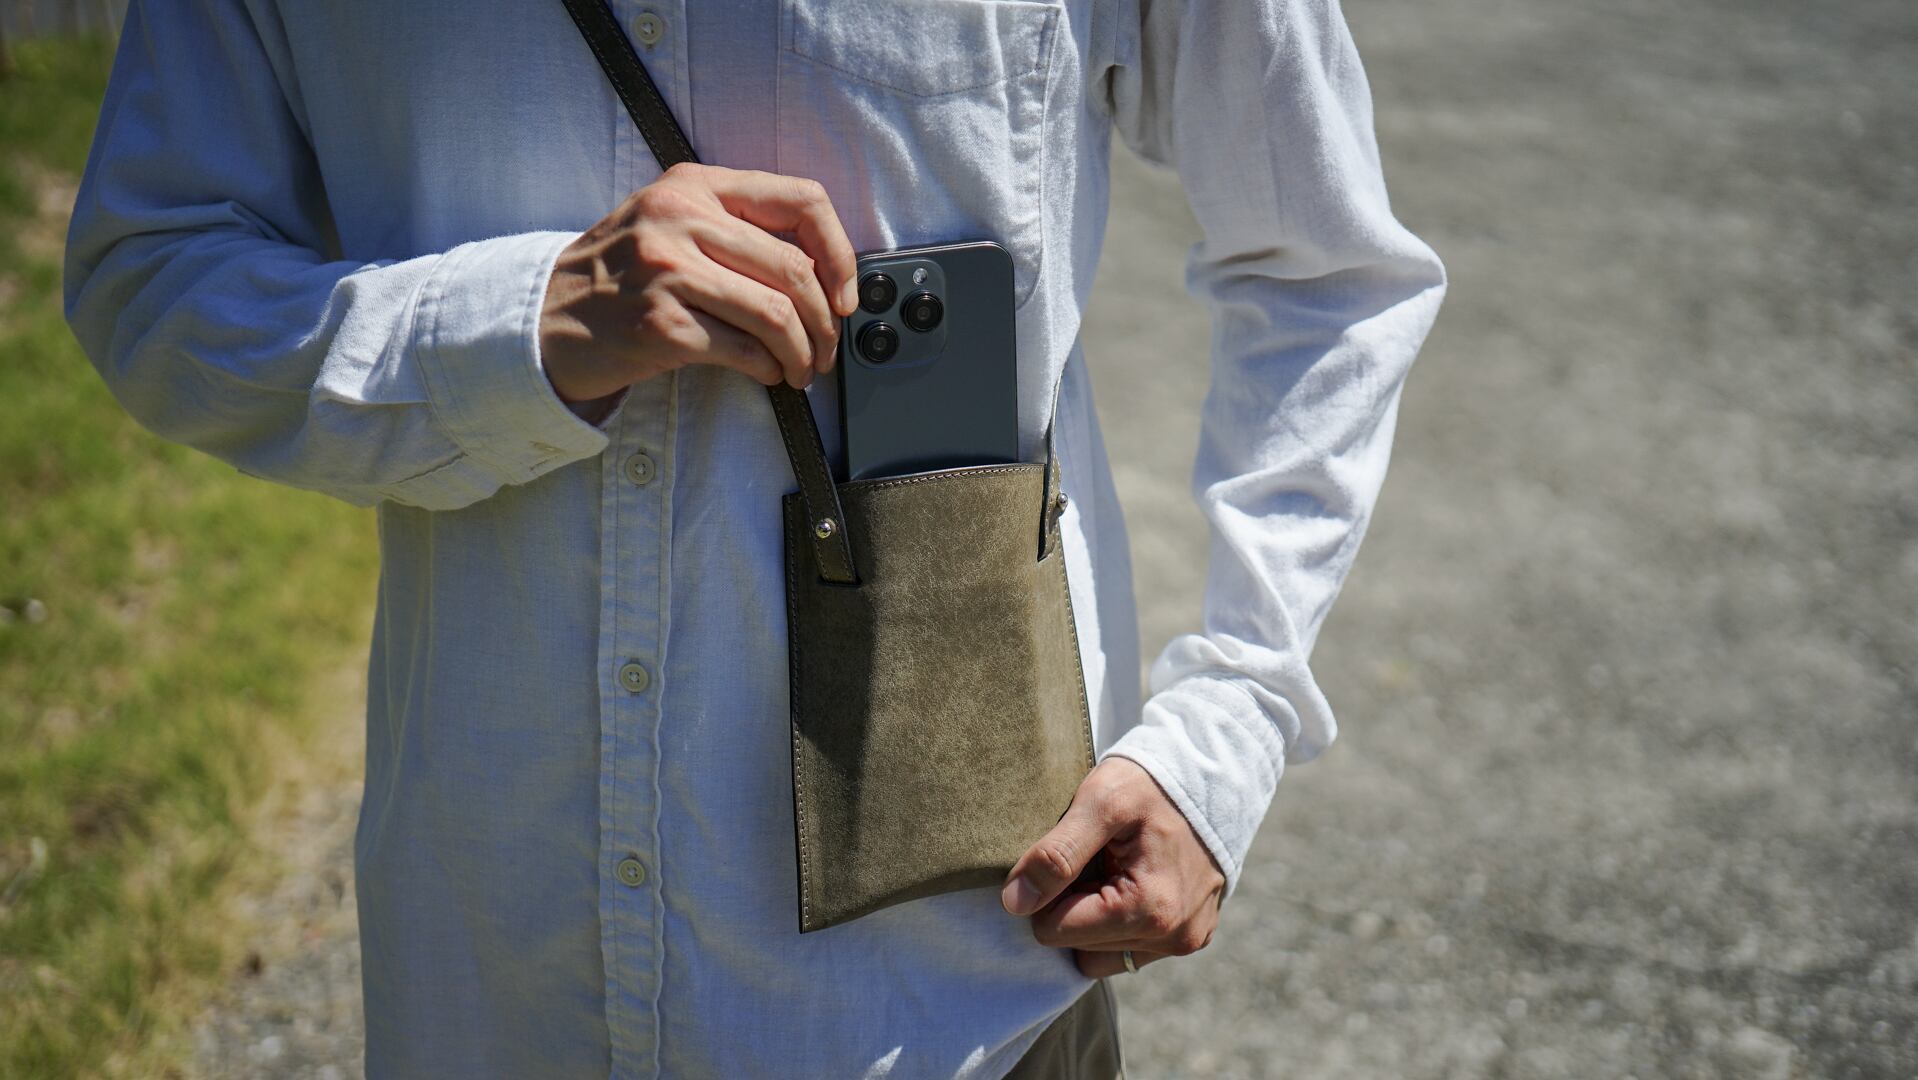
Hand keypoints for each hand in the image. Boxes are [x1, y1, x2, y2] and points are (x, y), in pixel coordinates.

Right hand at [538, 161, 860, 401]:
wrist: (545, 320)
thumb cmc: (618, 277)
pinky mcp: (660, 325)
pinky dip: (768, 370)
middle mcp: (680, 218)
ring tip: (800, 369)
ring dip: (802, 353)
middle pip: (795, 270)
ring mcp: (667, 272)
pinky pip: (744, 351)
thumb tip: (824, 274)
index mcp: (693, 184)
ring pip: (776, 314)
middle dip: (826, 322)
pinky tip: (766, 374)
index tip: (845, 294)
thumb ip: (734, 228)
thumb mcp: (668, 224)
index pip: (802, 200)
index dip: (840, 253)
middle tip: (826, 348)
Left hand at [1000, 756, 1226, 977]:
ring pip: (1099, 955)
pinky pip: (1128, 950)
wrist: (1211, 776)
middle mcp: (1173, 938)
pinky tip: (1129, 881)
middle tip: (1095, 857)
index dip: (1048, 892)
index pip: (1054, 931)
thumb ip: (1057, 853)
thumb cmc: (1152, 784)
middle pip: (1076, 945)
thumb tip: (1015, 902)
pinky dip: (1118, 922)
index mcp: (1150, 910)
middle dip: (1073, 904)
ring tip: (1112, 868)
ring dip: (1093, 917)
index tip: (1070, 856)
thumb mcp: (1100, 802)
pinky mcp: (1189, 938)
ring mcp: (1184, 941)